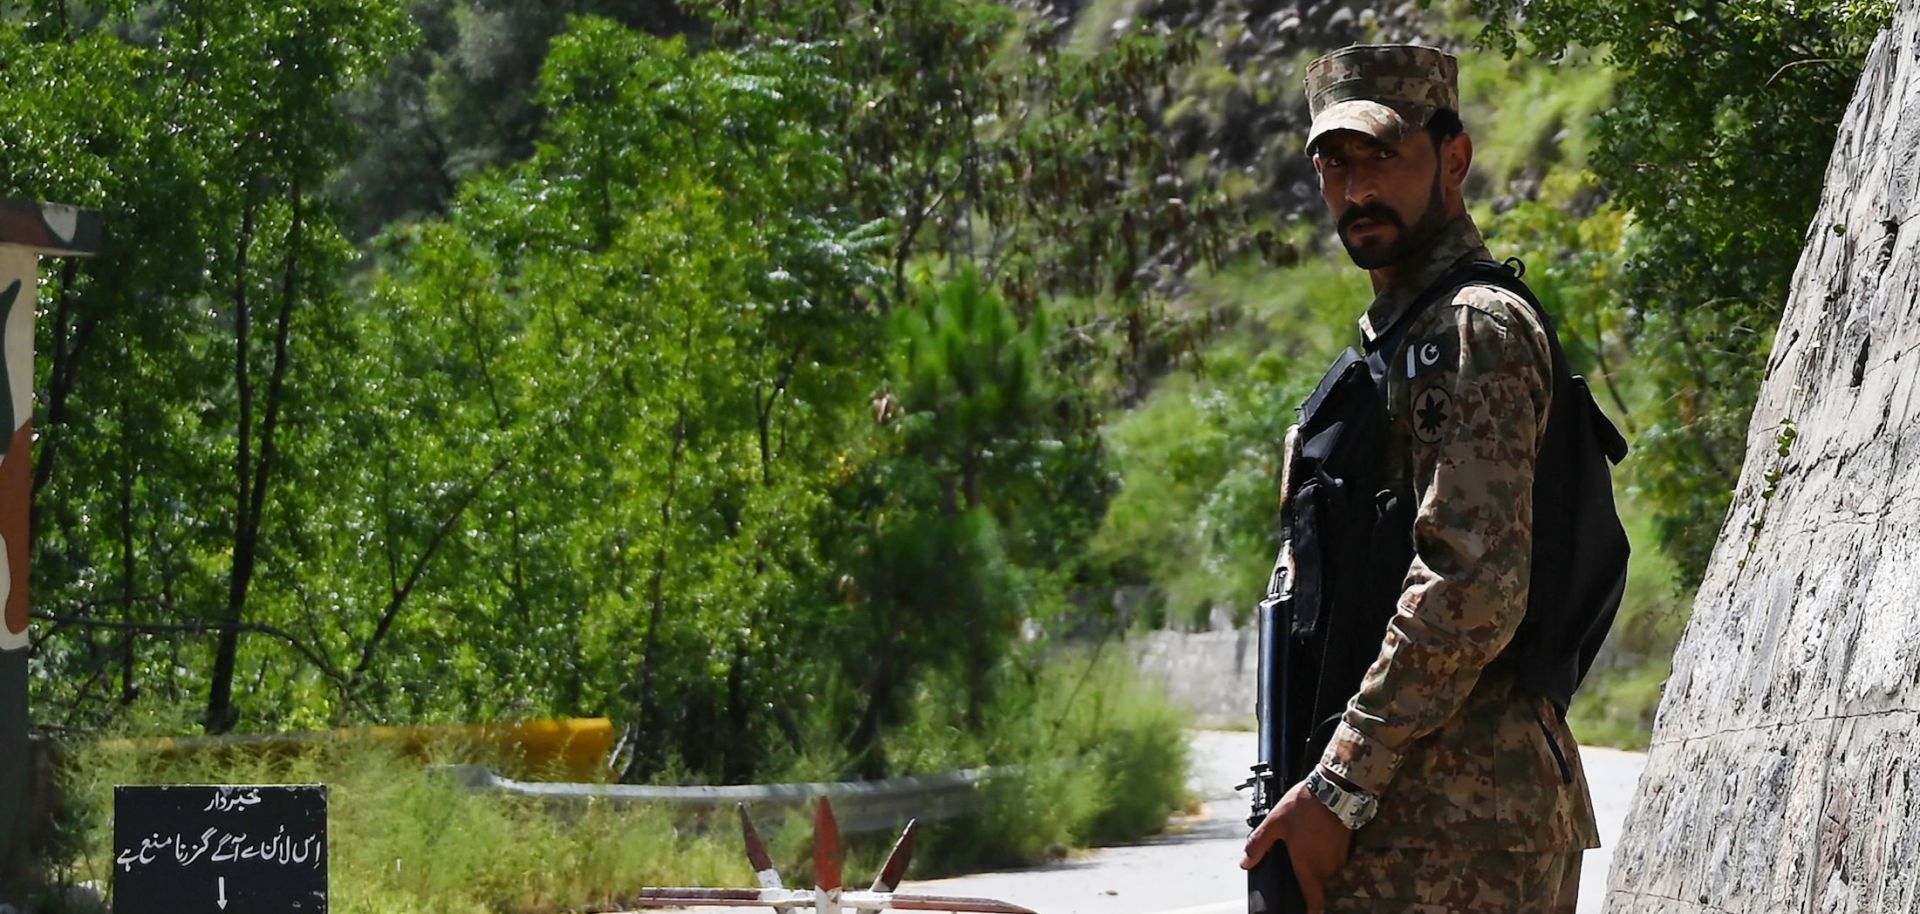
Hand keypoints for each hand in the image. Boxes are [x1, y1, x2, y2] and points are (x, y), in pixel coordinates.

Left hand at [1240, 779, 1352, 913]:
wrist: (1336, 787)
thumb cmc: (1305, 806)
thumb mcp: (1275, 823)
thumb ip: (1259, 844)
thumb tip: (1245, 863)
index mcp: (1309, 867)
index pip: (1314, 901)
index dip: (1310, 910)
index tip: (1304, 912)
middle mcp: (1328, 868)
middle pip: (1319, 887)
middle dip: (1309, 884)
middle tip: (1295, 871)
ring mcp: (1340, 858)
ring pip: (1327, 873)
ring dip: (1317, 868)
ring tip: (1304, 852)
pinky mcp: (1346, 847)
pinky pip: (1334, 860)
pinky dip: (1324, 857)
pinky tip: (1314, 842)